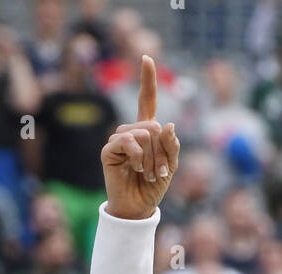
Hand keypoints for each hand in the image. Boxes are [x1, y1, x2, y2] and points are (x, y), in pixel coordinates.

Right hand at [101, 55, 179, 220]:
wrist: (137, 207)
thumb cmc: (153, 187)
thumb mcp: (170, 166)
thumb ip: (172, 146)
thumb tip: (169, 125)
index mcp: (147, 131)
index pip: (146, 100)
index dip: (147, 80)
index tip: (146, 58)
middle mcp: (131, 131)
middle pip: (154, 125)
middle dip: (162, 151)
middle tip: (158, 172)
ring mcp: (118, 139)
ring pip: (144, 134)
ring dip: (151, 158)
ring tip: (147, 174)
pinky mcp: (109, 149)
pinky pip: (128, 141)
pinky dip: (137, 157)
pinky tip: (136, 169)